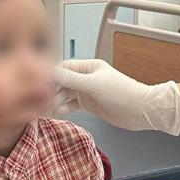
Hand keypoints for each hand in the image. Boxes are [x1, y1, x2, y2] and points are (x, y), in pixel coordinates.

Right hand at [51, 59, 179, 134]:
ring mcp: (88, 92)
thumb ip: (71, 79)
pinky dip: (65, 108)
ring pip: (66, 94)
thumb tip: (49, 71)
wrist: (141, 111)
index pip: (63, 67)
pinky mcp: (91, 105)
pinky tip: (59, 112)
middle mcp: (86, 77)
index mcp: (89, 67)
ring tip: (47, 109)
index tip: (38, 85)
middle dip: (51, 90)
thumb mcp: (93, 85)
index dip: (50, 75)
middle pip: (62, 81)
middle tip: (40, 100)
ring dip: (56, 100)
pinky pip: (72, 105)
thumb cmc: (122, 93)